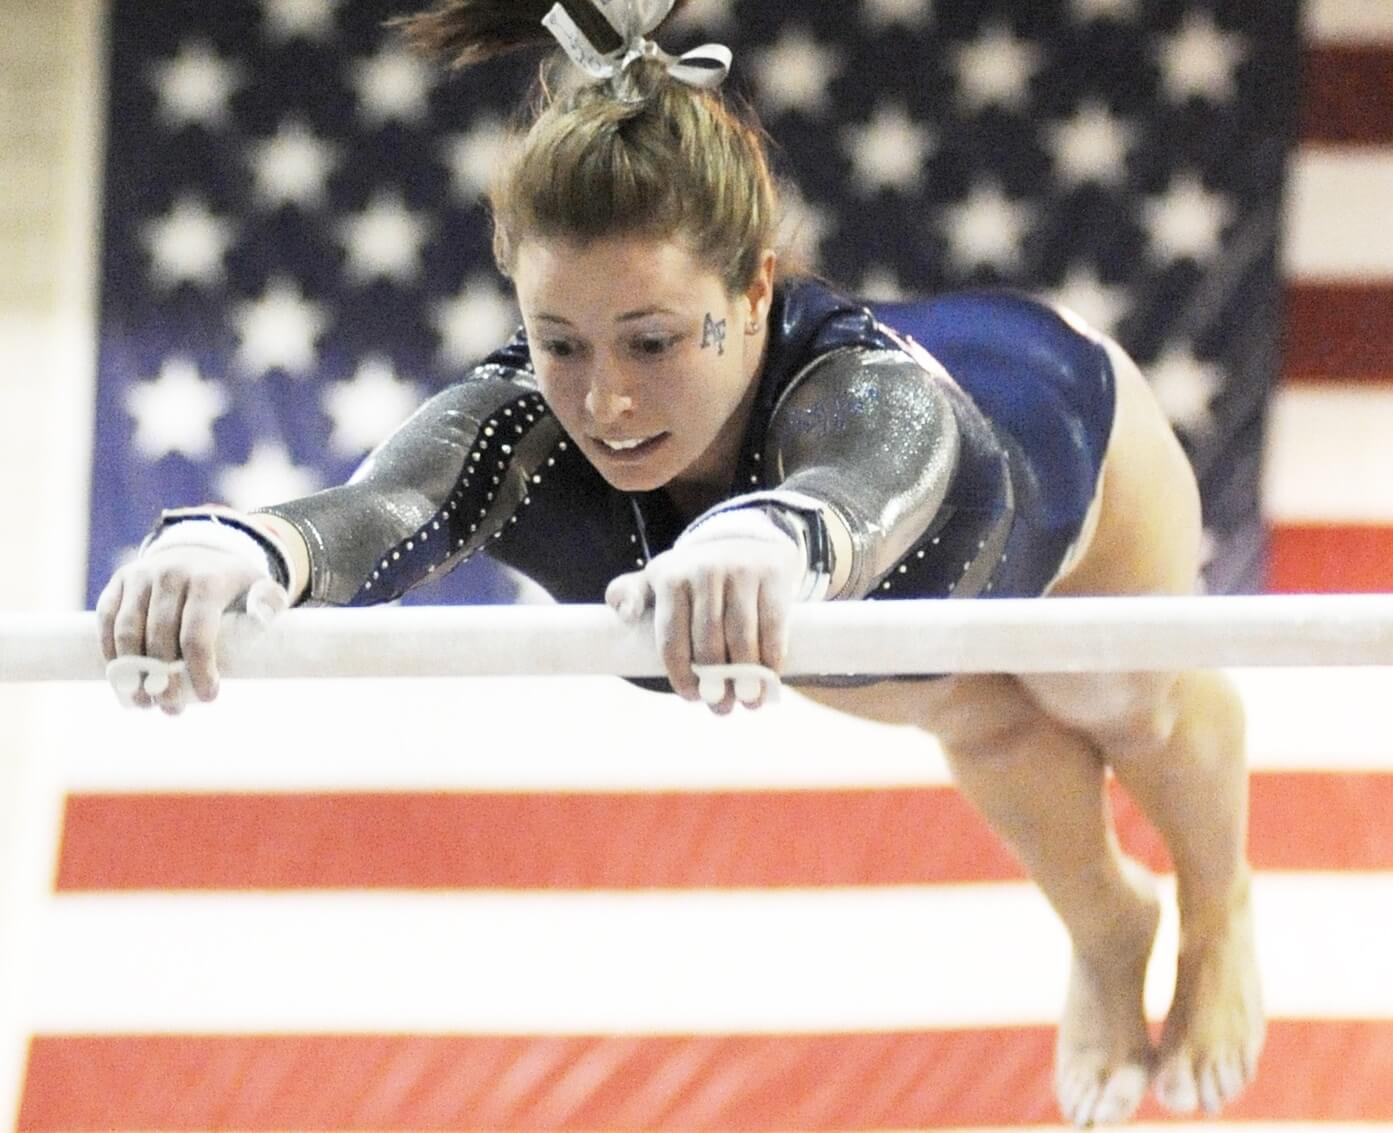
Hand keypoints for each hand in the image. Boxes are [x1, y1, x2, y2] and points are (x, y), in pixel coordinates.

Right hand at [96, 527, 287, 712]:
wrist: (200, 550)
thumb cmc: (232, 582)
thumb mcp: (260, 585)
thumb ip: (269, 601)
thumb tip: (262, 619)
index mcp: (207, 580)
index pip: (197, 634)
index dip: (199, 670)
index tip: (208, 697)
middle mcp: (170, 574)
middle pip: (159, 639)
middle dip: (164, 680)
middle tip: (172, 708)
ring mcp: (142, 576)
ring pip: (127, 632)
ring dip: (131, 674)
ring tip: (144, 703)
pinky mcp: (120, 580)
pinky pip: (106, 621)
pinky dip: (111, 653)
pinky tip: (123, 680)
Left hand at [605, 510, 805, 712]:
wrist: (746, 541)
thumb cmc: (695, 575)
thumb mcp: (657, 578)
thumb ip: (629, 594)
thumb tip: (626, 616)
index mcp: (671, 578)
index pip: (671, 637)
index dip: (681, 673)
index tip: (691, 696)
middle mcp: (704, 572)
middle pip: (709, 641)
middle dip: (715, 682)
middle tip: (722, 706)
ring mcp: (740, 572)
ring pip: (742, 637)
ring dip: (746, 677)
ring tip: (748, 701)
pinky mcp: (772, 575)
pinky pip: (773, 625)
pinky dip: (772, 658)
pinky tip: (769, 678)